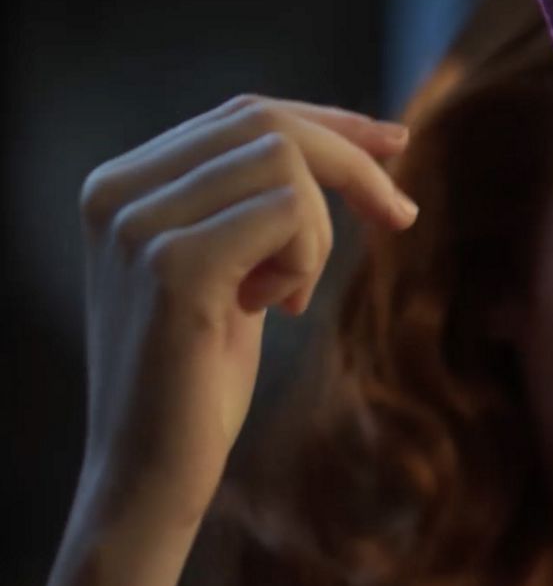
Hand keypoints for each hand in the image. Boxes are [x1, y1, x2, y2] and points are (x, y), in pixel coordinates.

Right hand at [74, 94, 417, 539]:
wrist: (151, 470)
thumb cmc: (199, 377)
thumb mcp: (230, 270)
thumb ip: (256, 206)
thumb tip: (355, 144)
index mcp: (123, 184)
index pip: (242, 115)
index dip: (330, 123)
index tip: (397, 143)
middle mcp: (118, 191)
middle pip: (268, 125)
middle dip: (352, 163)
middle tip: (400, 216)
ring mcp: (139, 224)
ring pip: (285, 164)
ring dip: (317, 234)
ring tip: (287, 297)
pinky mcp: (173, 264)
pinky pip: (288, 213)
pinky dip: (307, 259)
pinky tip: (277, 309)